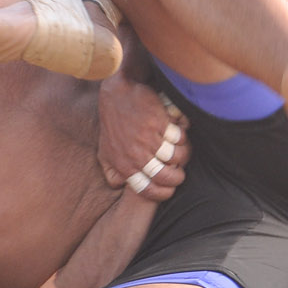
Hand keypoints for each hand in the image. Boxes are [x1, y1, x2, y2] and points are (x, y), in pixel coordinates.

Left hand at [96, 72, 188, 201]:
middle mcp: (136, 155)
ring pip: (178, 156)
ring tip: (180, 149)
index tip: (170, 189)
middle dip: (178, 177)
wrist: (118, 93)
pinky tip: (177, 129)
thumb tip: (121, 186)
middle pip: (167, 177)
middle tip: (180, 172)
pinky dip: (182, 134)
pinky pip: (180, 137)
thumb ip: (112, 172)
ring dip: (183, 154)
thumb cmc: (112, 123)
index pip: (148, 190)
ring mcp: (149, 139)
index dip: (163, 193)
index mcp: (124, 165)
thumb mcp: (105, 151)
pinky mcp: (159, 122)